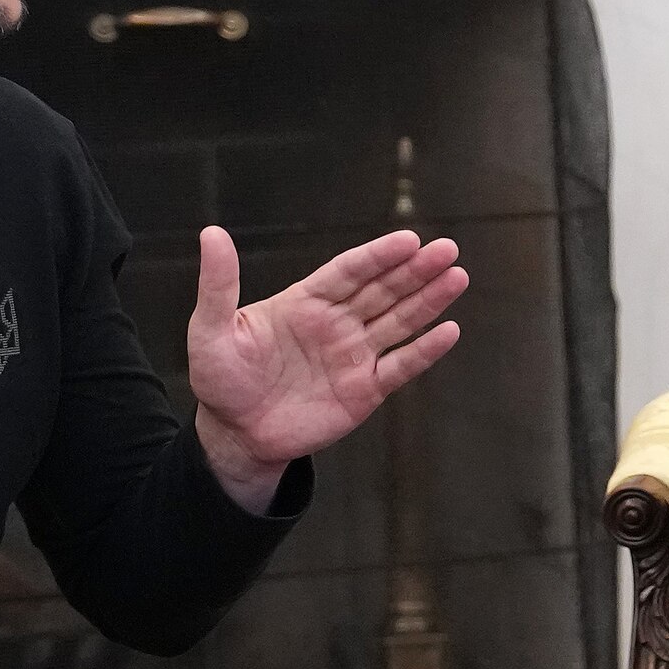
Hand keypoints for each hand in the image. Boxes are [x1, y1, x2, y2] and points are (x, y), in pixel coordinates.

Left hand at [185, 224, 465, 504]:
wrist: (234, 435)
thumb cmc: (219, 379)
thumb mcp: (210, 329)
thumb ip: (218, 284)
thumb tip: (211, 233)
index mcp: (305, 302)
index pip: (349, 271)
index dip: (379, 256)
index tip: (409, 240)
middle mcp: (336, 323)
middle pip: (384, 290)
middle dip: (416, 270)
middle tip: (447, 250)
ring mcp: (354, 356)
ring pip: (399, 322)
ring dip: (429, 301)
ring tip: (457, 278)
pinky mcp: (365, 390)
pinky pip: (401, 366)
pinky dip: (425, 351)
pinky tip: (449, 331)